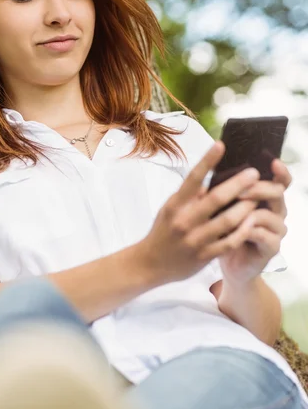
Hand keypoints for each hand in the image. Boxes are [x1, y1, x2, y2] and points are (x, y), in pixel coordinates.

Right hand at [138, 141, 261, 285]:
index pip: (193, 178)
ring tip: (258, 198)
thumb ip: (191, 195)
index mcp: (176, 204)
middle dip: (238, 184)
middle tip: (254, 173)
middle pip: (216, 198)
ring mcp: (195, 239)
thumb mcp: (171, 208)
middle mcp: (185, 220)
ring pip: (228, 220)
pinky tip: (253, 222)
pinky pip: (229, 242)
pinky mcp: (204, 256)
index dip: (207, 160)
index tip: (221, 145)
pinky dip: (243, 231)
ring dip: (246, 207)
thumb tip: (213, 177)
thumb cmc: (164, 230)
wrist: (150, 263)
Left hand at [218, 158, 290, 285]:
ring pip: (270, 214)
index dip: (280, 171)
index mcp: (266, 197)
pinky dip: (249, 230)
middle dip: (258, 188)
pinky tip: (238, 229)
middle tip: (240, 189)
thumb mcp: (222, 207)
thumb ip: (224, 189)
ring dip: (250, 210)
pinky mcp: (272, 248)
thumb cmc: (225, 230)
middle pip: (277, 192)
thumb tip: (212, 167)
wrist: (229, 263)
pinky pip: (264, 235)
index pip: (280, 180)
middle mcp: (276, 211)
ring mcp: (276, 230)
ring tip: (233, 210)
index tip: (273, 162)